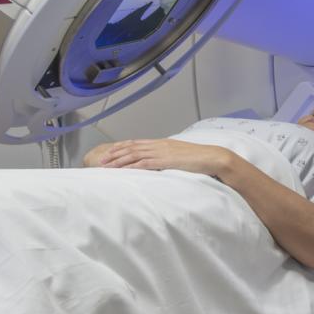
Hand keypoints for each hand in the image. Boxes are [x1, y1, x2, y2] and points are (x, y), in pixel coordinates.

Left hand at [99, 139, 230, 176]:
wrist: (212, 157)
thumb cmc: (200, 159)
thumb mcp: (181, 156)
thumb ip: (169, 157)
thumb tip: (162, 162)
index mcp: (163, 143)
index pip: (137, 143)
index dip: (122, 147)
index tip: (110, 151)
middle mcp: (160, 145)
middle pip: (132, 147)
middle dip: (115, 153)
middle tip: (101, 160)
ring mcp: (162, 152)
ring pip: (134, 154)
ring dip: (118, 160)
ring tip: (106, 166)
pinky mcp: (165, 160)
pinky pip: (144, 163)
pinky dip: (131, 166)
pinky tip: (123, 170)